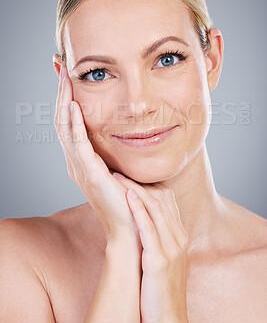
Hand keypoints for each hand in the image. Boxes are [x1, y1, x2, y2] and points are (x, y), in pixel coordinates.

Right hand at [54, 65, 139, 242]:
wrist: (134, 229)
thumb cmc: (132, 200)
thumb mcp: (124, 168)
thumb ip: (121, 150)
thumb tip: (131, 132)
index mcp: (83, 160)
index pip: (70, 123)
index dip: (68, 98)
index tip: (69, 76)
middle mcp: (76, 163)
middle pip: (62, 121)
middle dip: (62, 93)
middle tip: (60, 68)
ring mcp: (80, 169)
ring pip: (65, 128)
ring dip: (65, 101)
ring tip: (65, 78)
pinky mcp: (90, 174)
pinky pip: (78, 144)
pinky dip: (75, 123)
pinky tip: (75, 105)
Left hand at [112, 173, 188, 322]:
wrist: (168, 318)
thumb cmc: (160, 289)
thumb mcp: (164, 259)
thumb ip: (158, 239)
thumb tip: (142, 224)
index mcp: (179, 237)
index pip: (167, 202)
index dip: (149, 185)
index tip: (131, 176)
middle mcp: (178, 238)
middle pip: (161, 200)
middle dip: (140, 182)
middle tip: (119, 170)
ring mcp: (171, 248)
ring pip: (155, 208)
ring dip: (135, 189)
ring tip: (117, 176)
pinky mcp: (159, 259)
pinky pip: (149, 227)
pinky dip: (138, 208)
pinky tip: (127, 195)